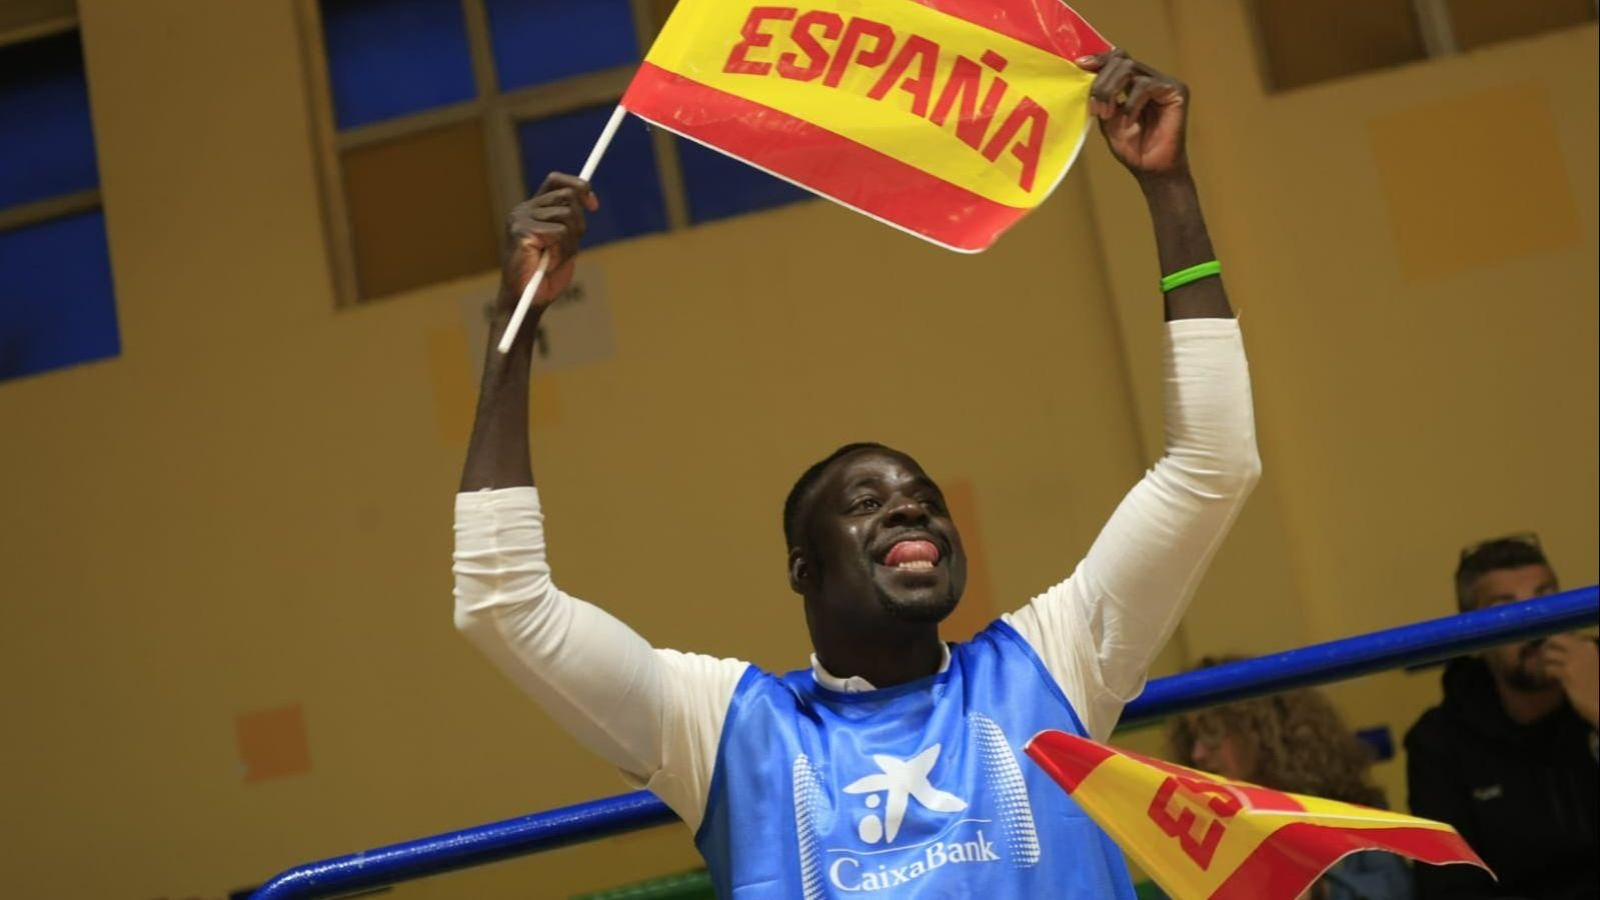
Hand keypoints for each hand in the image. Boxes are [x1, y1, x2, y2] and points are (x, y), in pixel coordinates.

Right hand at [497, 172, 599, 316]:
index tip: (594, 205)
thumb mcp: (565, 244)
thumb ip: (571, 222)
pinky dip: (561, 252)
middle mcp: (523, 210)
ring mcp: (520, 219)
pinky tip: (548, 265)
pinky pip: (560, 233)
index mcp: (532, 210)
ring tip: (554, 260)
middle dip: (579, 224)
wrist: (527, 303)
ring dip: (570, 243)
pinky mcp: (522, 231)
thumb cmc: (545, 278)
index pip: (556, 180)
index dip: (579, 186)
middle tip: (567, 249)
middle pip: (568, 196)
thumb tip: (589, 199)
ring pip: (567, 215)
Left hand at [1079, 50, 1189, 182]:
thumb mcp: (1107, 117)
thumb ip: (1100, 95)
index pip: (1117, 58)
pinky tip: (1127, 123)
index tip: (1080, 65)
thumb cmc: (1131, 147)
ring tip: (1106, 115)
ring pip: (1130, 68)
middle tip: (1095, 108)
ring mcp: (1164, 82)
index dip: (1098, 59)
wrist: (1151, 169)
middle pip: (1121, 60)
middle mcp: (1150, 77)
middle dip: (1101, 82)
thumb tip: (1084, 72)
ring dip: (1111, 91)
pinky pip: (1145, 86)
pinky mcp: (1176, 90)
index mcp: (1134, 81)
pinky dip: (1131, 105)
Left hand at [1540, 635, 1598, 726]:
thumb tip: (1553, 650)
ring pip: (1548, 653)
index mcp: (1589, 647)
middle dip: (1544, 647)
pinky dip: (1545, 674)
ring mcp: (1576, 661)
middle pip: (1554, 638)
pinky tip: (1549, 680)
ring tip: (1544, 672)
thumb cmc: (1595, 688)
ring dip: (1542, 663)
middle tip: (1542, 659)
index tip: (1547, 650)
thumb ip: (1576, 656)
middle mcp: (1583, 650)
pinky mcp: (1568, 673)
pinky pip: (1549, 668)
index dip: (1553, 643)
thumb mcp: (1589, 666)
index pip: (1565, 635)